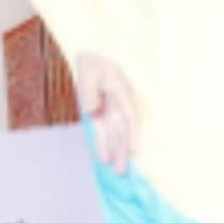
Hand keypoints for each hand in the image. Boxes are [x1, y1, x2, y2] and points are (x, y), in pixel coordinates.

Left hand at [80, 53, 143, 172]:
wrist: (91, 51)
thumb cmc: (93, 60)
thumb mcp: (89, 71)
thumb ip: (91, 90)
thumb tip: (93, 110)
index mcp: (121, 92)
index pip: (129, 116)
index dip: (131, 134)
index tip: (134, 151)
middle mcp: (119, 103)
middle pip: (123, 130)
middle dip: (122, 150)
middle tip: (122, 171)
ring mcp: (111, 108)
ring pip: (114, 133)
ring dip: (115, 151)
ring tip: (117, 170)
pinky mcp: (100, 111)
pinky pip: (103, 130)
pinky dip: (103, 143)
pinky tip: (103, 157)